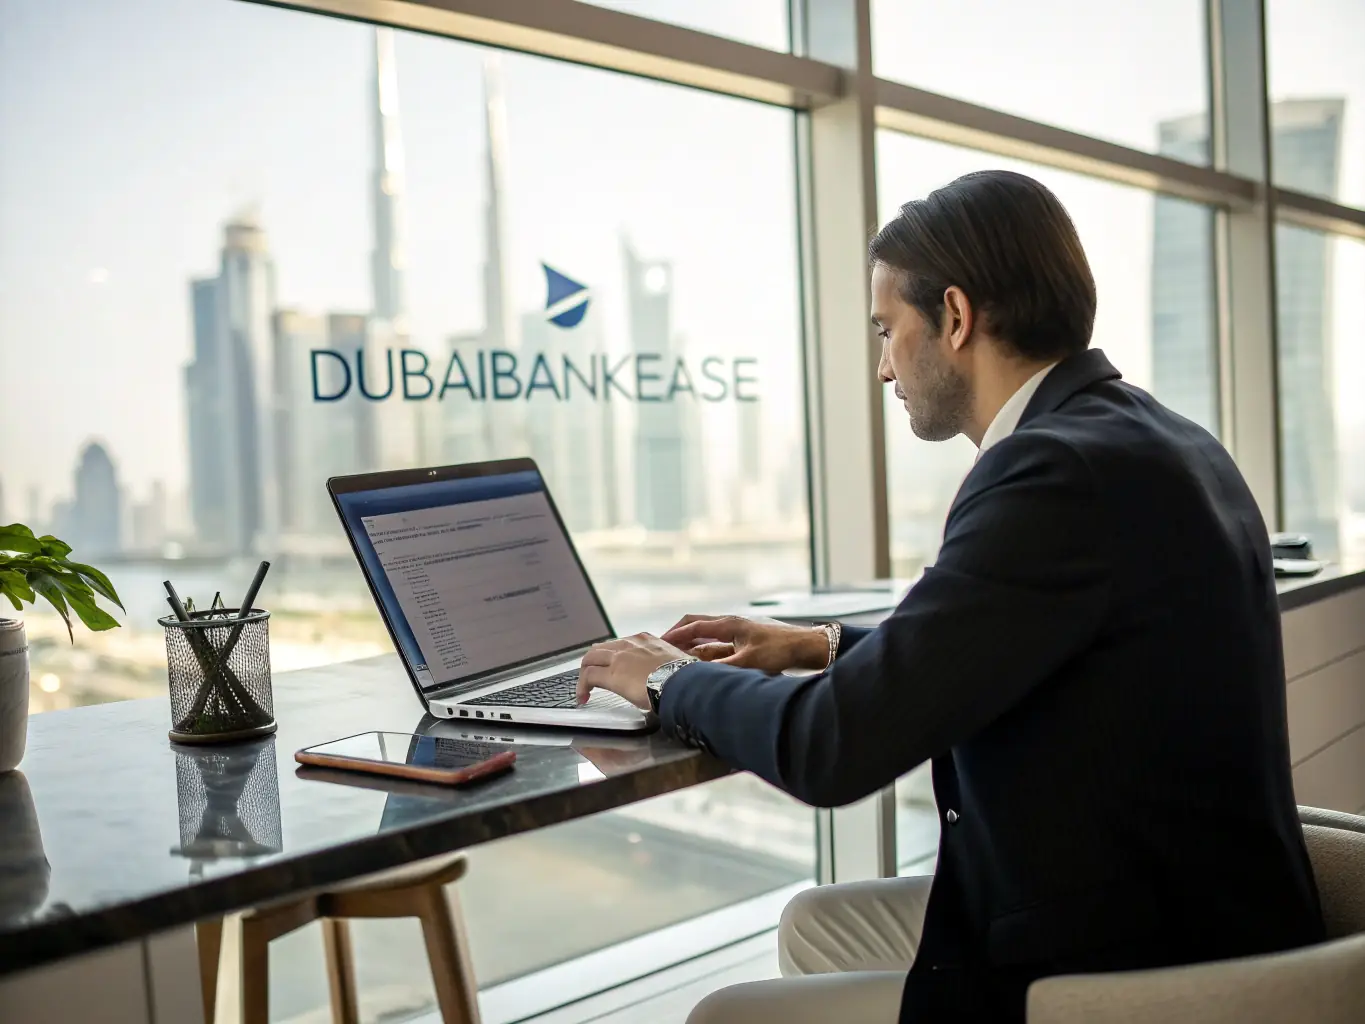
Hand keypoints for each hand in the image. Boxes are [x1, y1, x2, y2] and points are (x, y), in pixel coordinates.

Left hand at [577, 633, 689, 709]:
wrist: (681, 683)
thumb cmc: (684, 675)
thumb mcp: (675, 660)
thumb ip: (666, 663)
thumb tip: (672, 673)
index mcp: (645, 640)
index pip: (621, 644)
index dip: (613, 657)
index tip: (614, 668)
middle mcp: (629, 644)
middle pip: (601, 648)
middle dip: (594, 662)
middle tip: (593, 677)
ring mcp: (618, 658)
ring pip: (590, 658)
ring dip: (585, 673)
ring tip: (585, 688)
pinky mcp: (610, 674)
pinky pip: (588, 676)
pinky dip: (582, 686)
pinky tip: (583, 697)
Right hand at [661, 614, 829, 674]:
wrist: (806, 647)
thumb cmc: (780, 650)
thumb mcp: (748, 662)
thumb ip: (721, 669)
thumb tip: (698, 677)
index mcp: (728, 625)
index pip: (693, 626)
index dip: (674, 635)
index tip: (656, 643)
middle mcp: (730, 626)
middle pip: (697, 626)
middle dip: (678, 636)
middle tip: (661, 647)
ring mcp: (738, 634)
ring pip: (707, 638)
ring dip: (691, 646)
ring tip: (675, 658)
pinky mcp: (745, 644)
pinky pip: (717, 647)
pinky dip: (705, 654)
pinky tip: (701, 665)